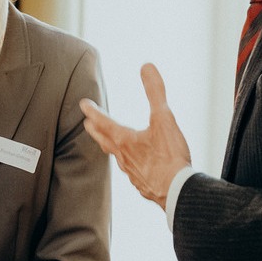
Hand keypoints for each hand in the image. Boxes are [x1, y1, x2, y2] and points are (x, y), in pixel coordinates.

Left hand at [79, 63, 191, 208]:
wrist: (177, 193)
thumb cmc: (170, 157)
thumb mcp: (164, 119)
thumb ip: (155, 92)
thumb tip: (146, 67)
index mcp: (125, 140)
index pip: (103, 122)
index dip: (93, 111)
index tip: (84, 105)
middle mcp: (124, 157)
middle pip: (105, 141)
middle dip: (95, 130)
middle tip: (87, 124)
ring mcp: (132, 173)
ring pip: (117, 157)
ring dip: (110, 147)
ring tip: (109, 143)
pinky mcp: (143, 185)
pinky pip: (131, 171)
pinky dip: (128, 163)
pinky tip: (135, 166)